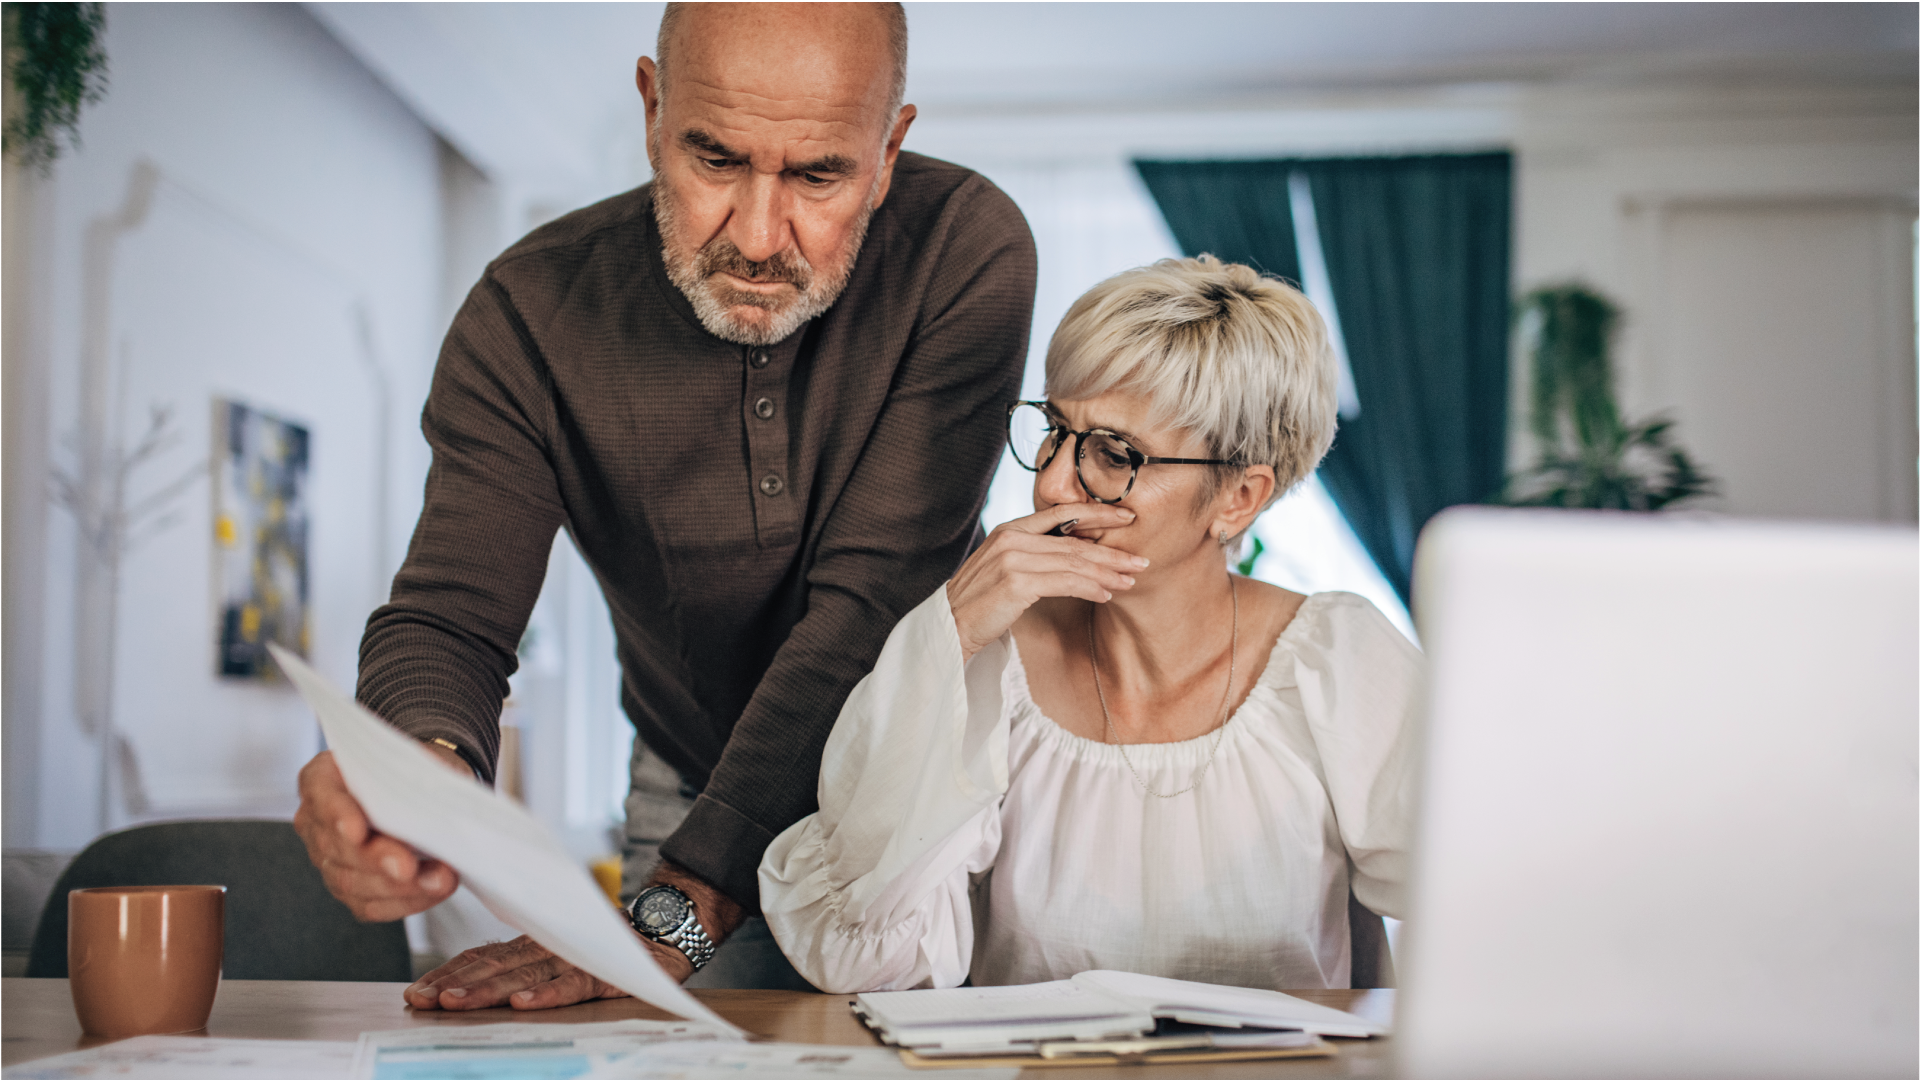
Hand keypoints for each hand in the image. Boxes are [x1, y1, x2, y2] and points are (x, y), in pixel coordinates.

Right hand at [293, 749, 461, 921]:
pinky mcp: (349, 888)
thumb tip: (439, 798)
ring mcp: (329, 858)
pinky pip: (369, 905)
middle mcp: (317, 820)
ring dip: (399, 887)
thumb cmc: (412, 771)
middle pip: (337, 847)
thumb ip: (415, 773)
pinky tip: (432, 892)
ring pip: (352, 882)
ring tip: (438, 880)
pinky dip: (405, 901)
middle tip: (408, 867)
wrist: (420, 790)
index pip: (322, 794)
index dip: (337, 814)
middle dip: (377, 861)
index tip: (358, 831)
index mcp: (323, 778)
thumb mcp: (415, 759)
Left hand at [405, 860, 738, 1008]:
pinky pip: (572, 985)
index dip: (449, 973)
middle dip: (455, 984)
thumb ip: (525, 962)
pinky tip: (523, 1004)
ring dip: (487, 990)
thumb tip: (475, 982)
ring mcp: (575, 958)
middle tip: (421, 1000)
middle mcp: (548, 946)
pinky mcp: (604, 972)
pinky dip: (547, 994)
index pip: (483, 956)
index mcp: (534, 943)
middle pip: (494, 965)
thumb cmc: (611, 946)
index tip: (417, 992)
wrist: (668, 928)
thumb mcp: (561, 951)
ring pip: (523, 974)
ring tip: (456, 1003)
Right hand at [945, 503, 1148, 661]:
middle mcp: (1012, 538)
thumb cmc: (981, 601)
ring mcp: (1013, 559)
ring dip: (1106, 573)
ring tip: (1129, 581)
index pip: (1062, 513)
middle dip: (1112, 552)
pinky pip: (1064, 583)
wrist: (950, 624)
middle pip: (1074, 542)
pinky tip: (1105, 595)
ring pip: (1073, 562)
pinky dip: (1088, 588)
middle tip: (1140, 561)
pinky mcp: (1016, 583)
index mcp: (1011, 529)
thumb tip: (1077, 555)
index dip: (1098, 515)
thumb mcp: (1005, 567)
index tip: (1127, 518)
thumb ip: (1034, 554)